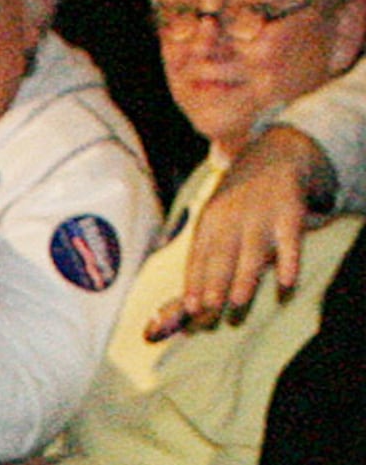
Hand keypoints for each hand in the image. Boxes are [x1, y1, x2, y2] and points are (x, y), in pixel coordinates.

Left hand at [149, 125, 327, 338]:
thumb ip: (202, 259)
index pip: (199, 258)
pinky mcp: (291, 213)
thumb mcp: (213, 220)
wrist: (274, 153)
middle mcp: (232, 218)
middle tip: (208, 312)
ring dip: (245, 277)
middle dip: (213, 283)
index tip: (190, 309)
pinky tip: (287, 283)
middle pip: (221, 255)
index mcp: (209, 222)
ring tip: (237, 303)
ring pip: (252, 251)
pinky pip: (290, 241)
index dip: (195, 283)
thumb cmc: (236, 201)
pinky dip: (289, 262)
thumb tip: (173, 309)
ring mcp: (262, 215)